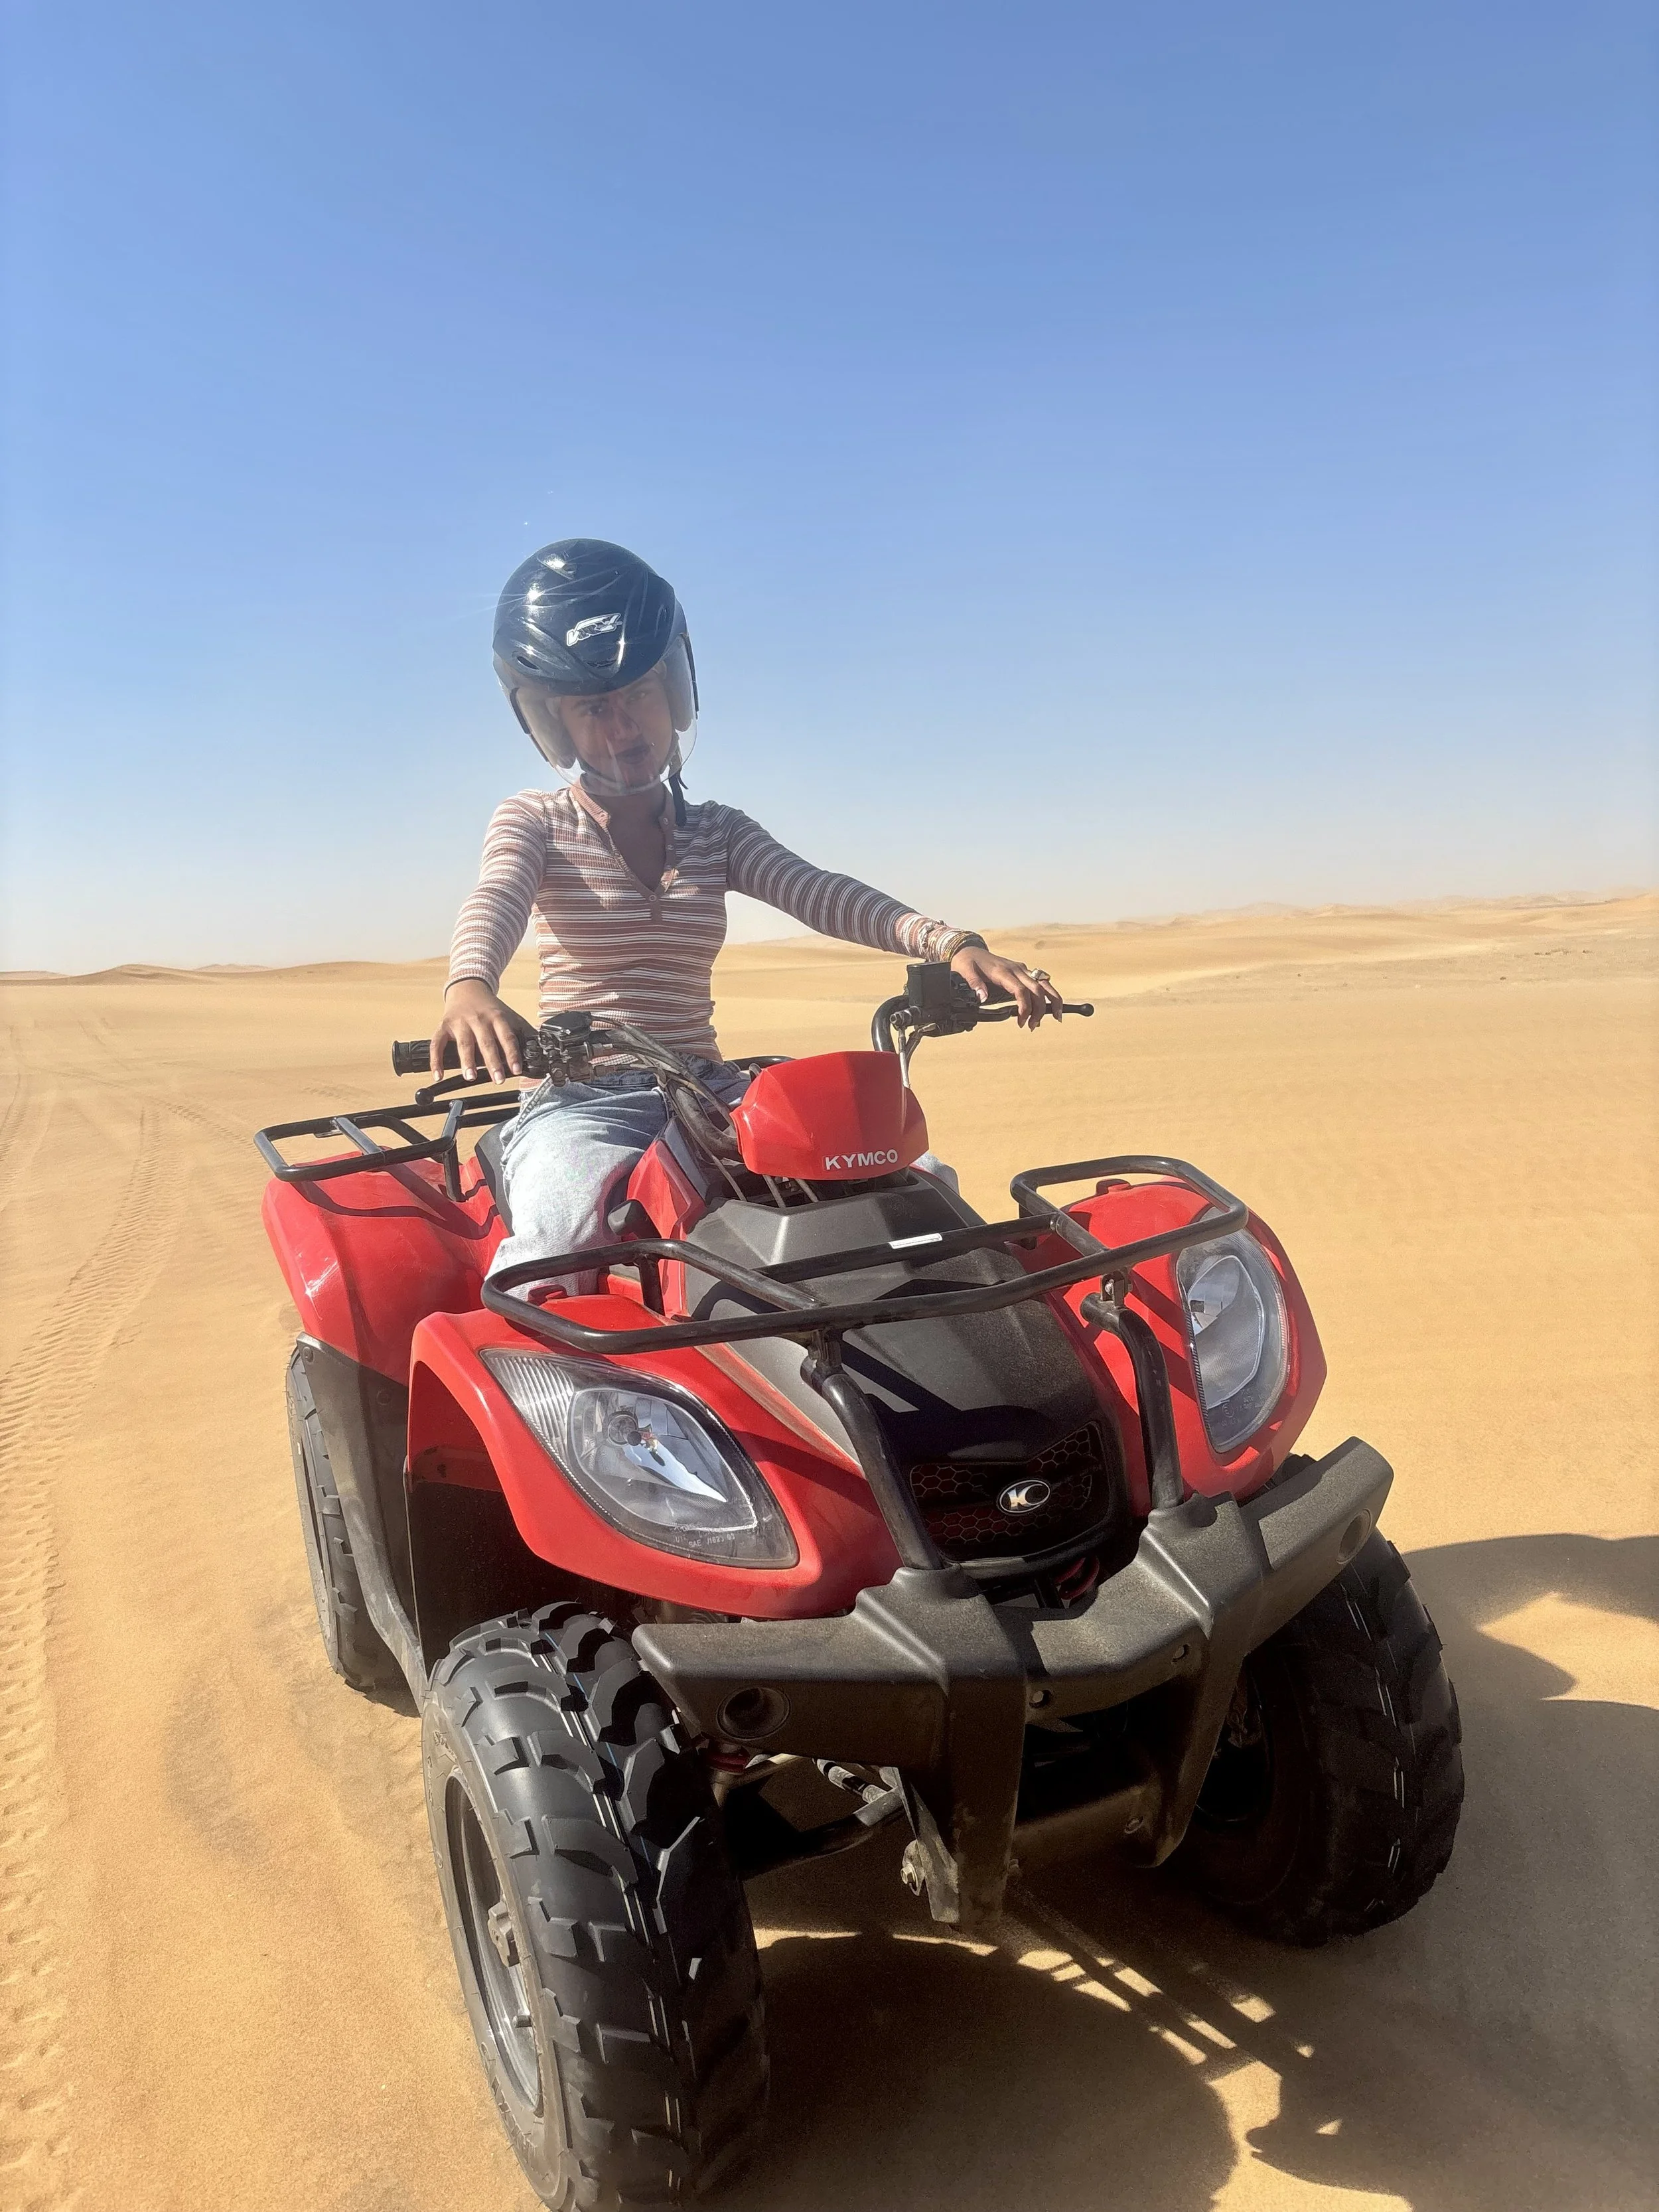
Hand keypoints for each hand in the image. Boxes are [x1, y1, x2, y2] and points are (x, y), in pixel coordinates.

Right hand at [432, 979, 533, 1082]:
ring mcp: (460, 1022)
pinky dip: (436, 1060)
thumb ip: (523, 1032)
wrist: (467, 988)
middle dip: (492, 1062)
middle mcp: (479, 1019)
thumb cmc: (490, 1008)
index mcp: (497, 1017)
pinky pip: (438, 1043)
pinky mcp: (444, 1025)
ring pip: (463, 1043)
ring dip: (467, 1061)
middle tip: (498, 1079)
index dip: (512, 1054)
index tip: (516, 1070)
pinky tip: (438, 1075)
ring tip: (470, 1077)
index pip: (507, 1037)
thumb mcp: (509, 1015)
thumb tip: (539, 1050)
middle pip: (486, 1042)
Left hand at [949, 945, 1064, 1029]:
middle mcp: (1016, 969)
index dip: (1024, 1007)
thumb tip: (982, 998)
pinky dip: (1049, 994)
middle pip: (1037, 989)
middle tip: (1033, 1026)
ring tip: (1057, 1017)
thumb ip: (974, 984)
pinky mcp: (1023, 971)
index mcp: (1003, 971)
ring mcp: (1022, 969)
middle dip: (1039, 1009)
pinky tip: (1052, 1006)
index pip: (1020, 990)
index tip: (1020, 1021)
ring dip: (1053, 1000)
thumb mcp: (965, 971)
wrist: (970, 949)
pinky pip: (1041, 982)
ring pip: (1044, 983)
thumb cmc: (968, 961)